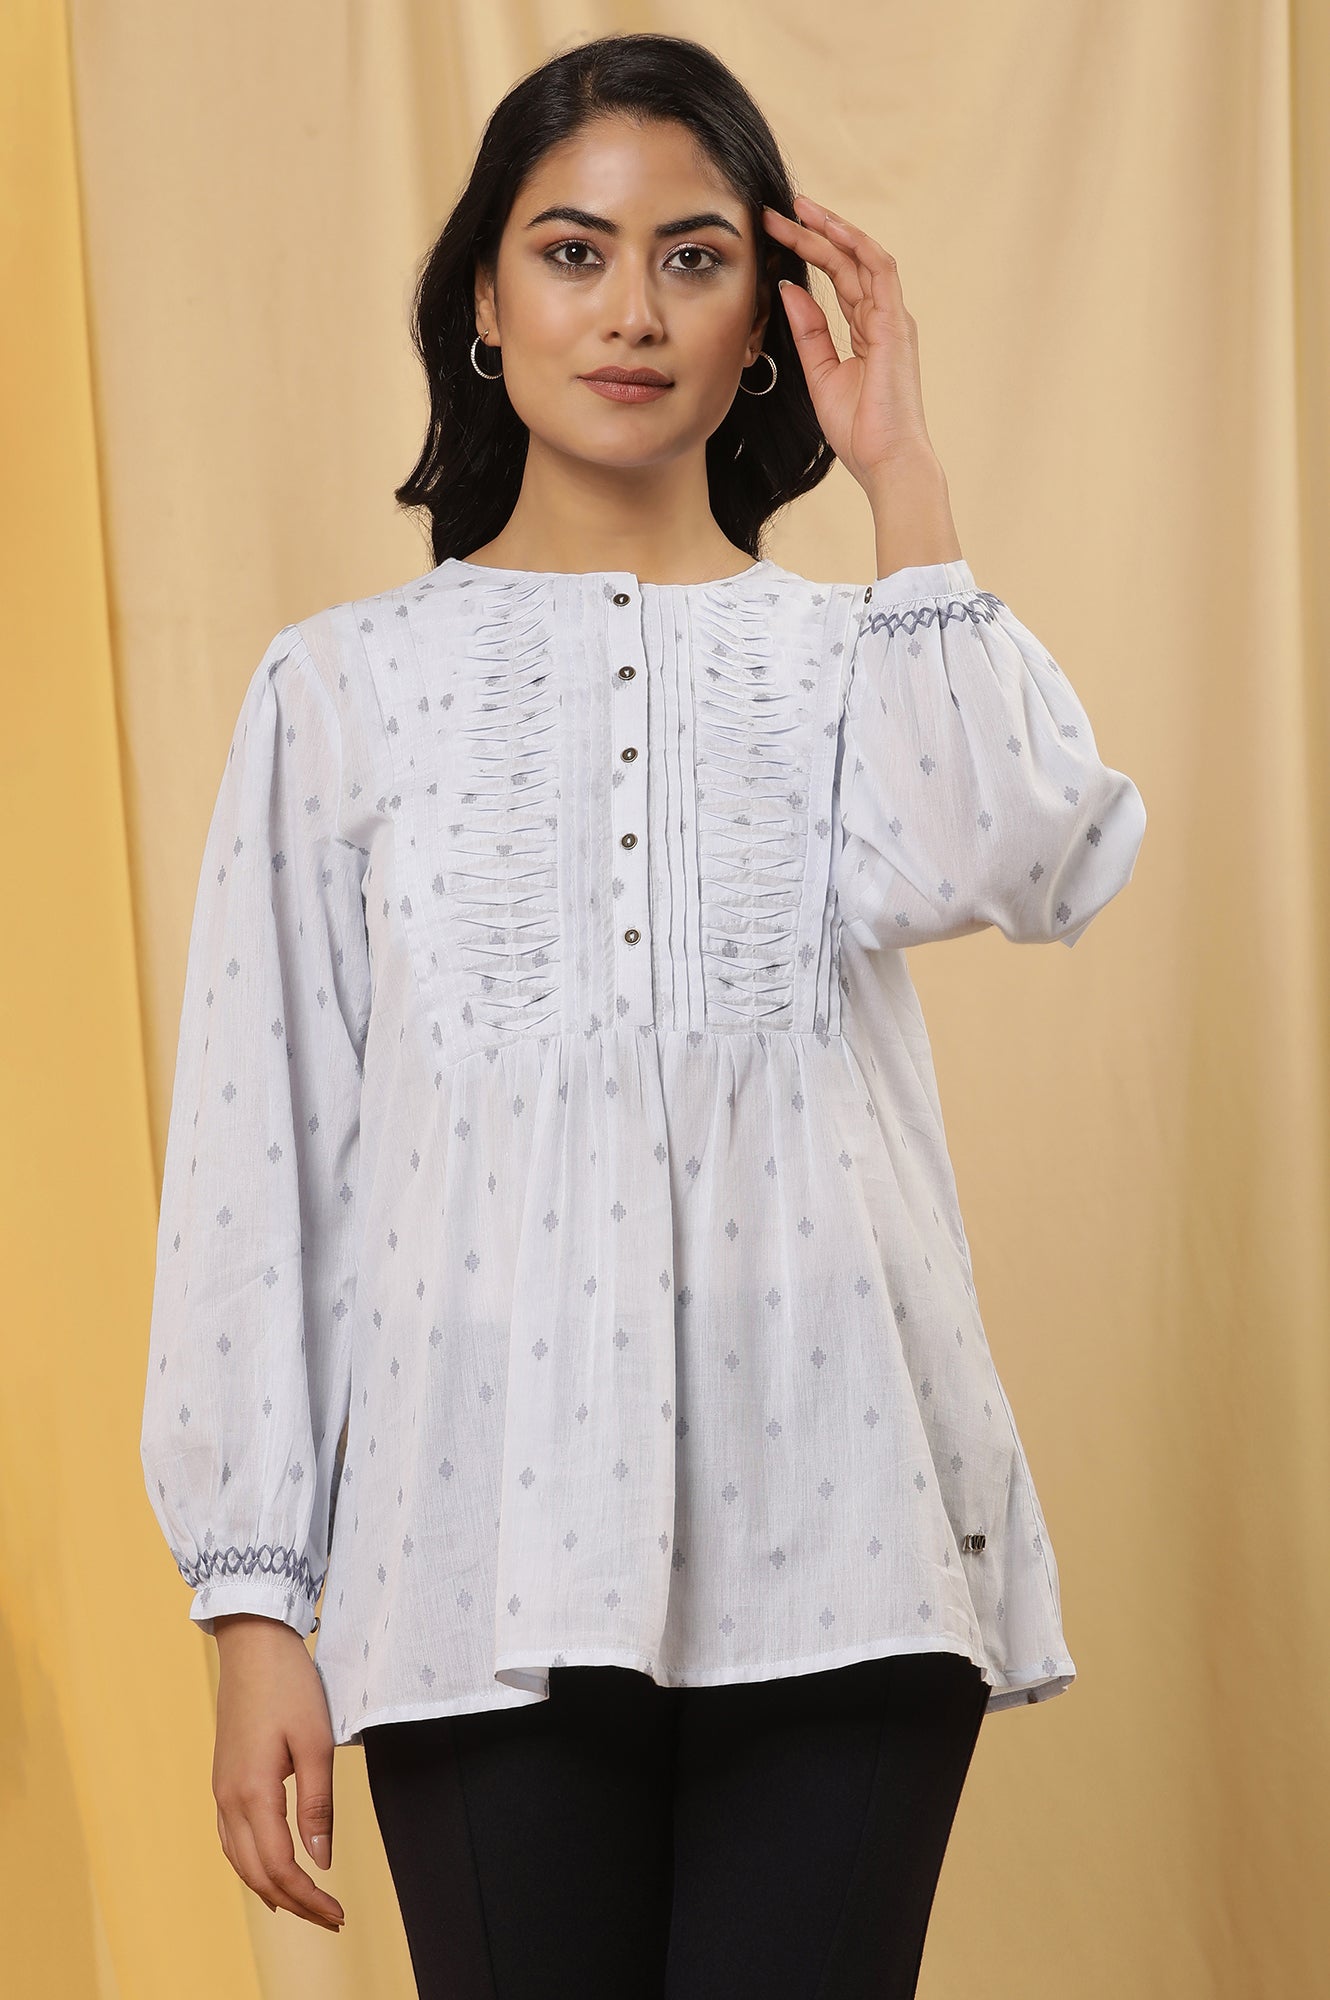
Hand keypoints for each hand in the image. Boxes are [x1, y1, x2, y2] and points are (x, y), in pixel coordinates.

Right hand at [211, 1614, 345, 1931]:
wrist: (254, 1643)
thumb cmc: (289, 1686)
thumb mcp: (316, 1742)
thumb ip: (317, 1806)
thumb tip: (321, 1861)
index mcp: (253, 1793)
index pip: (280, 1866)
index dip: (309, 1897)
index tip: (338, 1913)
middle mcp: (228, 1799)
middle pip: (257, 1872)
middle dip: (293, 1903)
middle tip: (331, 1918)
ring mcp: (220, 1789)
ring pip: (239, 1860)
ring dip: (270, 1888)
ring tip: (303, 1905)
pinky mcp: (223, 1778)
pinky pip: (230, 1839)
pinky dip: (251, 1865)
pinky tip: (268, 1869)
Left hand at [762, 196, 938, 488]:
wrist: (886, 461)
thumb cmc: (859, 430)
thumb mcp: (821, 375)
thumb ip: (809, 332)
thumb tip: (789, 290)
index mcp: (868, 331)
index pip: (838, 278)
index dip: (808, 252)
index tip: (776, 234)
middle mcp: (883, 318)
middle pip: (847, 261)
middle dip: (813, 233)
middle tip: (778, 211)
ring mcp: (893, 318)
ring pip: (863, 257)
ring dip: (832, 229)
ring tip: (799, 208)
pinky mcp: (896, 324)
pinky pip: (880, 270)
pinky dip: (856, 245)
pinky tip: (829, 229)